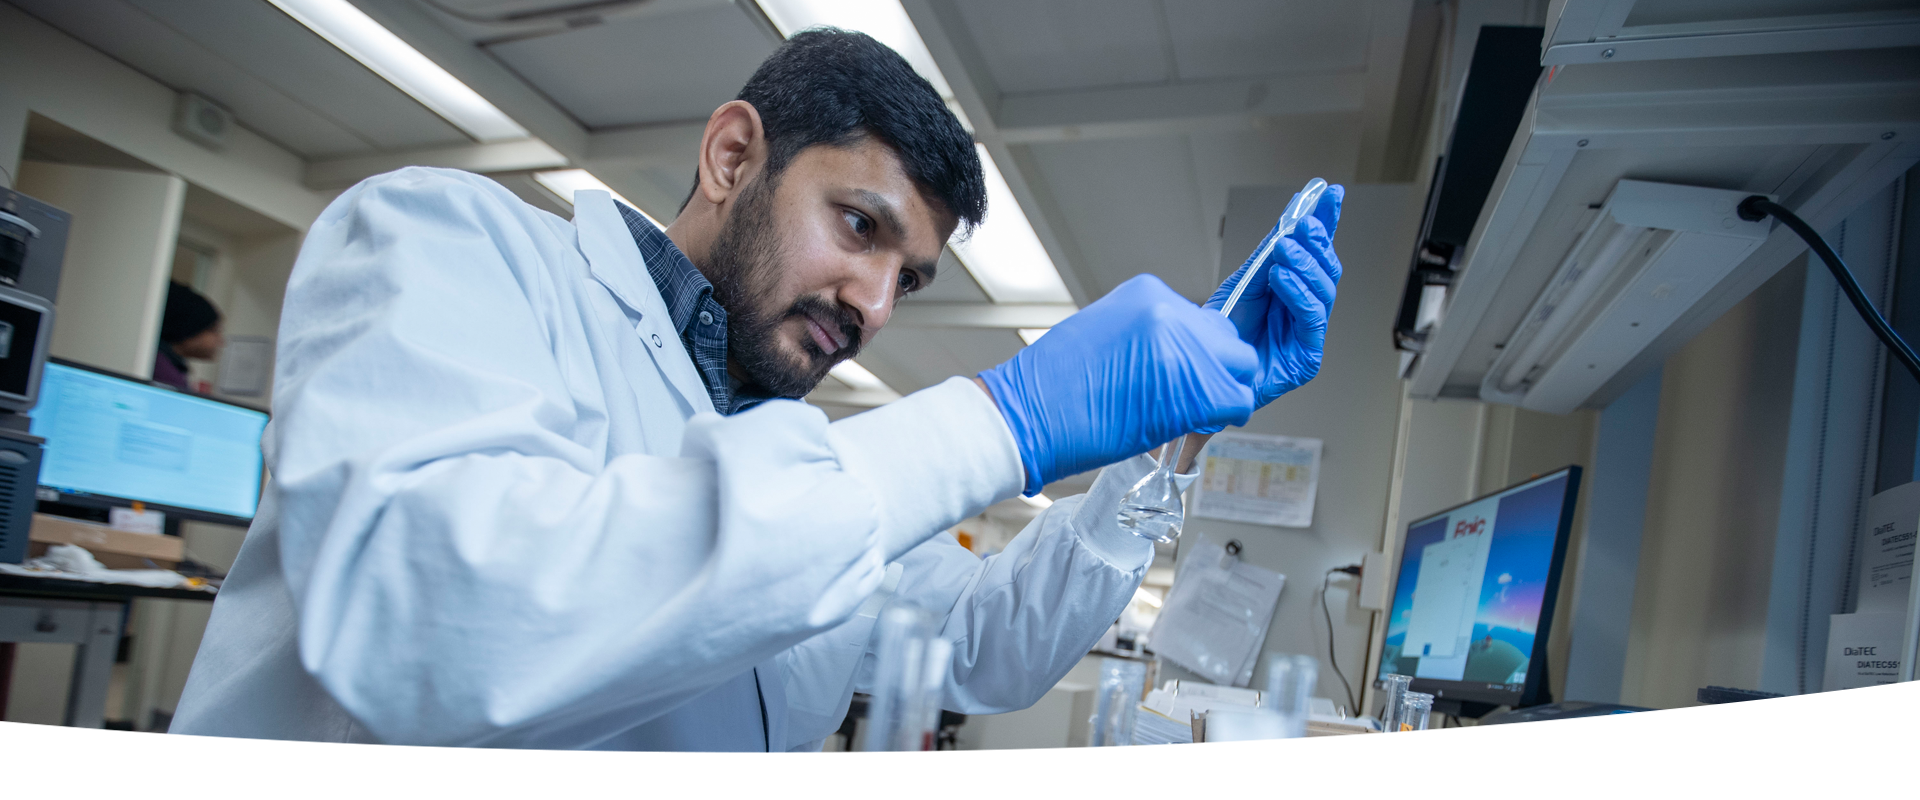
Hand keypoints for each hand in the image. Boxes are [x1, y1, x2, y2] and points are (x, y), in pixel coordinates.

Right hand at [979, 275, 1256, 493]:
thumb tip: (1178, 356)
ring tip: (1188, 412)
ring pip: (1240, 369)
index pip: (1201, 321)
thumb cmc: (1051, 386)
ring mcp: (1185, 348)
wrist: (1027, 415)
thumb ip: (1149, 335)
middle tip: (1192, 395)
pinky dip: (1224, 416)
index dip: (1198, 353)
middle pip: (1227, 340)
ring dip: (1223, 393)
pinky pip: (1236, 401)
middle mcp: (1171, 311)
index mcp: (1148, 292)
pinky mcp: (1195, 388)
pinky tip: (1195, 425)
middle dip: (1217, 370)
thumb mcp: (1105, 332)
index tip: (1183, 374)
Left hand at [1206, 185, 1343, 408]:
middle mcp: (1305, 310)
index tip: (1329, 194)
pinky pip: (1311, 318)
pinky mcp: (1306, 357)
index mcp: (1293, 290)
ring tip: (1286, 248)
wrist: (1202, 371)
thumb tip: (1288, 222)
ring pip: (1323, 291)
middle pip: (1326, 270)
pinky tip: (1282, 278)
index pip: (1316, 252)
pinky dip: (1297, 293)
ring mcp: (1308, 334)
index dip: (1326, 223)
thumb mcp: (1243, 283)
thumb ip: (1268, 256)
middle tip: (1304, 222)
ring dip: (1305, 264)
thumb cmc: (1221, 335)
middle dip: (1318, 242)